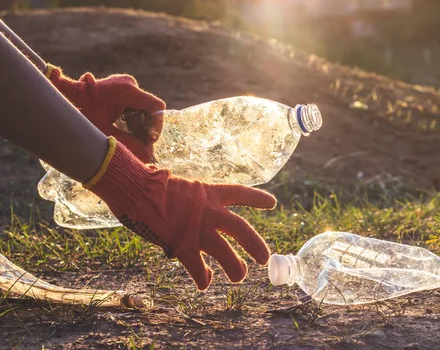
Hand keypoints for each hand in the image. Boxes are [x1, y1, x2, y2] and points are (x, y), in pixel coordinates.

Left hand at [46, 65, 164, 162]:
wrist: (58, 98)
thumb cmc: (80, 114)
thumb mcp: (106, 133)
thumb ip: (130, 145)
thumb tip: (148, 158)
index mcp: (128, 90)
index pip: (156, 107)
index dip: (157, 126)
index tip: (150, 142)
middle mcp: (129, 84)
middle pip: (149, 110)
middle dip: (146, 130)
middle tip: (141, 149)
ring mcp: (123, 86)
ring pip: (141, 110)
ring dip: (138, 128)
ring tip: (132, 145)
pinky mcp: (118, 90)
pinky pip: (132, 107)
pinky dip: (131, 123)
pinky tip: (125, 136)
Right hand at [87, 137, 275, 289]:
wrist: (137, 189)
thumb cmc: (151, 185)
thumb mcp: (181, 187)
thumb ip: (194, 203)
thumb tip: (194, 215)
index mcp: (209, 193)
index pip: (240, 194)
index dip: (257, 199)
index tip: (273, 203)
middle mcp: (209, 212)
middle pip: (241, 229)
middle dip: (255, 244)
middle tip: (265, 258)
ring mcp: (198, 229)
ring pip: (225, 253)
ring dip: (235, 267)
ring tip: (241, 277)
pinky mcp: (183, 245)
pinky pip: (198, 268)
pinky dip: (203, 277)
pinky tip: (206, 284)